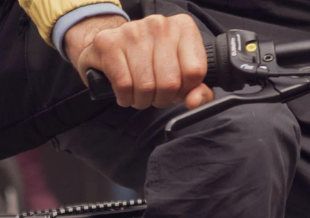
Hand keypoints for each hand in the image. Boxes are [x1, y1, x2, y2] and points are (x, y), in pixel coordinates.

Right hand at [65, 13, 214, 109]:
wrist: (114, 48)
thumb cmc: (155, 65)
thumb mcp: (184, 78)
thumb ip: (200, 92)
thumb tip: (194, 101)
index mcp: (184, 29)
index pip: (195, 72)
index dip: (186, 90)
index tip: (177, 89)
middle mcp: (160, 25)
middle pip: (170, 83)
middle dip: (163, 99)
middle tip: (156, 95)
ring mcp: (133, 30)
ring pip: (146, 86)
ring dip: (143, 100)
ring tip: (141, 93)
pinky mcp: (109, 42)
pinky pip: (124, 85)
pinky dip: (126, 97)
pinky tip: (126, 92)